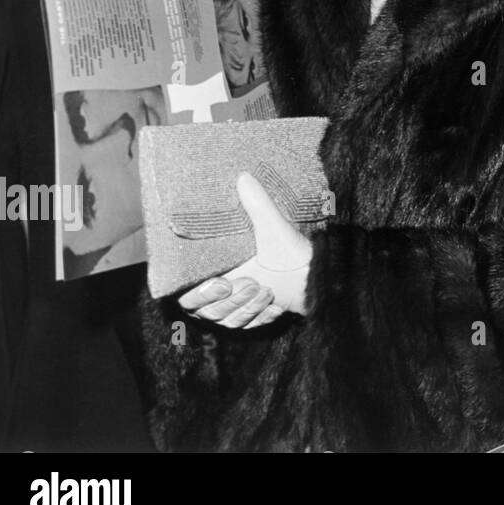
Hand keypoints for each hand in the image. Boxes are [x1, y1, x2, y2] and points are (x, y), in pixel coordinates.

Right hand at [177, 172, 312, 327]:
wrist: (317, 275)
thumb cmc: (293, 251)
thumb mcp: (274, 228)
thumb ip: (257, 205)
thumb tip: (244, 176)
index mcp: (217, 270)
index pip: (186, 294)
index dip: (201, 293)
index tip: (224, 281)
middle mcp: (221, 292)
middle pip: (206, 312)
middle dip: (231, 300)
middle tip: (255, 284)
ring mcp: (235, 308)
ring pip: (226, 322)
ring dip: (248, 308)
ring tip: (267, 290)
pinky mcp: (251, 319)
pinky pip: (247, 327)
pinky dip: (262, 316)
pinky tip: (275, 304)